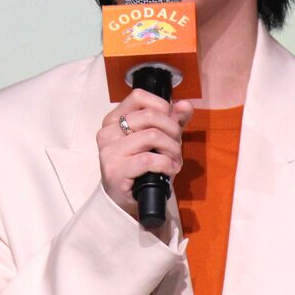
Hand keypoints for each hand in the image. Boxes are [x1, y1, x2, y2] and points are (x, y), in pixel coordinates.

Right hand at [97, 89, 193, 220]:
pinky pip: (150, 159)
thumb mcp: (155, 140)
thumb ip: (171, 120)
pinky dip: (167, 164)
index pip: (139, 96)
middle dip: (172, 130)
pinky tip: (170, 169)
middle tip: (177, 145)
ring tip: (175, 159)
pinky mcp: (116, 169)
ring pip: (152, 136)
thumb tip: (185, 105)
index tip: (171, 122)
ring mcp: (110, 151)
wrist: (123, 199)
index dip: (162, 106)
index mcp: (114, 119)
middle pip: (150, 116)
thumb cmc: (138, 166)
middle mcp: (108, 132)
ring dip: (172, 149)